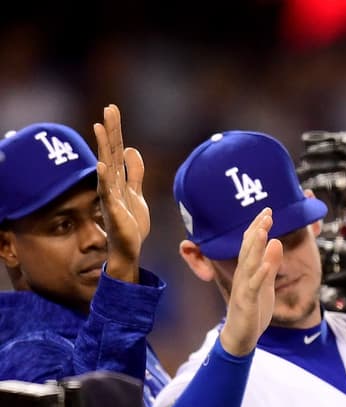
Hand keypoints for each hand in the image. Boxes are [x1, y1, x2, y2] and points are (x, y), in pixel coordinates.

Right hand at [93, 104, 148, 282]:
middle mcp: (110, 183)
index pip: (115, 149)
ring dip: (103, 147)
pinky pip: (108, 192)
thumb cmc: (130, 221)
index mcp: (117, 178)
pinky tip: (102, 165)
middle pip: (109, 151)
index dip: (115, 130)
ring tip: (99, 127)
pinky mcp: (113, 210)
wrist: (129, 247)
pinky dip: (104, 178)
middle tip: (109, 108)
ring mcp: (110, 195)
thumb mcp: (136, 193)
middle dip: (110, 130)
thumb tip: (130, 149)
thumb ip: (134, 172)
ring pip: (106, 166)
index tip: (112, 109)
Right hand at [218, 208, 282, 356]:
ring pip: (248, 263)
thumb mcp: (266, 283)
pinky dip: (259, 275)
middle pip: (249, 249)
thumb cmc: (252, 309)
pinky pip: (253, 287)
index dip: (259, 227)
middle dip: (257, 230)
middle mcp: (243, 275)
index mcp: (248, 270)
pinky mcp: (246, 302)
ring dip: (256, 246)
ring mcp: (243, 288)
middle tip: (266, 212)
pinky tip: (265, 265)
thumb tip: (276, 242)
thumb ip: (270, 264)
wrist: (240, 336)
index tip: (267, 210)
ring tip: (263, 230)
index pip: (251, 245)